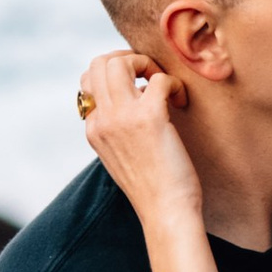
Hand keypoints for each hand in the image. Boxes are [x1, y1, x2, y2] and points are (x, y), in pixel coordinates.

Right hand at [78, 48, 204, 234]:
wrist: (165, 213)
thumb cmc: (153, 188)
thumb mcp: (122, 156)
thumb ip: (119, 128)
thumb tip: (138, 96)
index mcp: (93, 129)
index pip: (89, 81)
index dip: (117, 75)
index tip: (140, 86)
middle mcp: (102, 120)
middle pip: (98, 63)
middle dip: (127, 58)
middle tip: (150, 75)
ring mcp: (122, 118)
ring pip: (118, 62)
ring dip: (146, 63)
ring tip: (163, 84)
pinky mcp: (149, 118)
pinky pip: (158, 80)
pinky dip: (173, 84)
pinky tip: (181, 101)